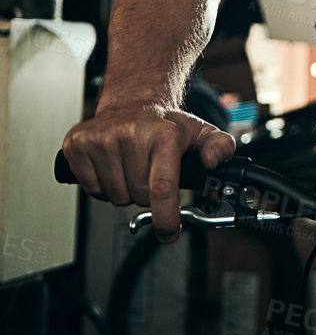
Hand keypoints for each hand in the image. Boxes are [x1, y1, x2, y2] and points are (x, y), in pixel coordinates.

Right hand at [61, 104, 235, 242]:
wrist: (132, 102)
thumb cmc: (164, 123)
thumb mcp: (200, 132)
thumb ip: (219, 146)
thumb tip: (214, 161)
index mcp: (163, 134)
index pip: (162, 187)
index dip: (165, 217)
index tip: (168, 232)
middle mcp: (130, 134)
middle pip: (138, 196)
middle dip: (147, 196)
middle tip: (150, 175)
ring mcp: (100, 139)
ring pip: (114, 196)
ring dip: (125, 192)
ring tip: (131, 169)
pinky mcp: (77, 145)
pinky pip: (91, 189)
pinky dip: (103, 187)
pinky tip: (112, 168)